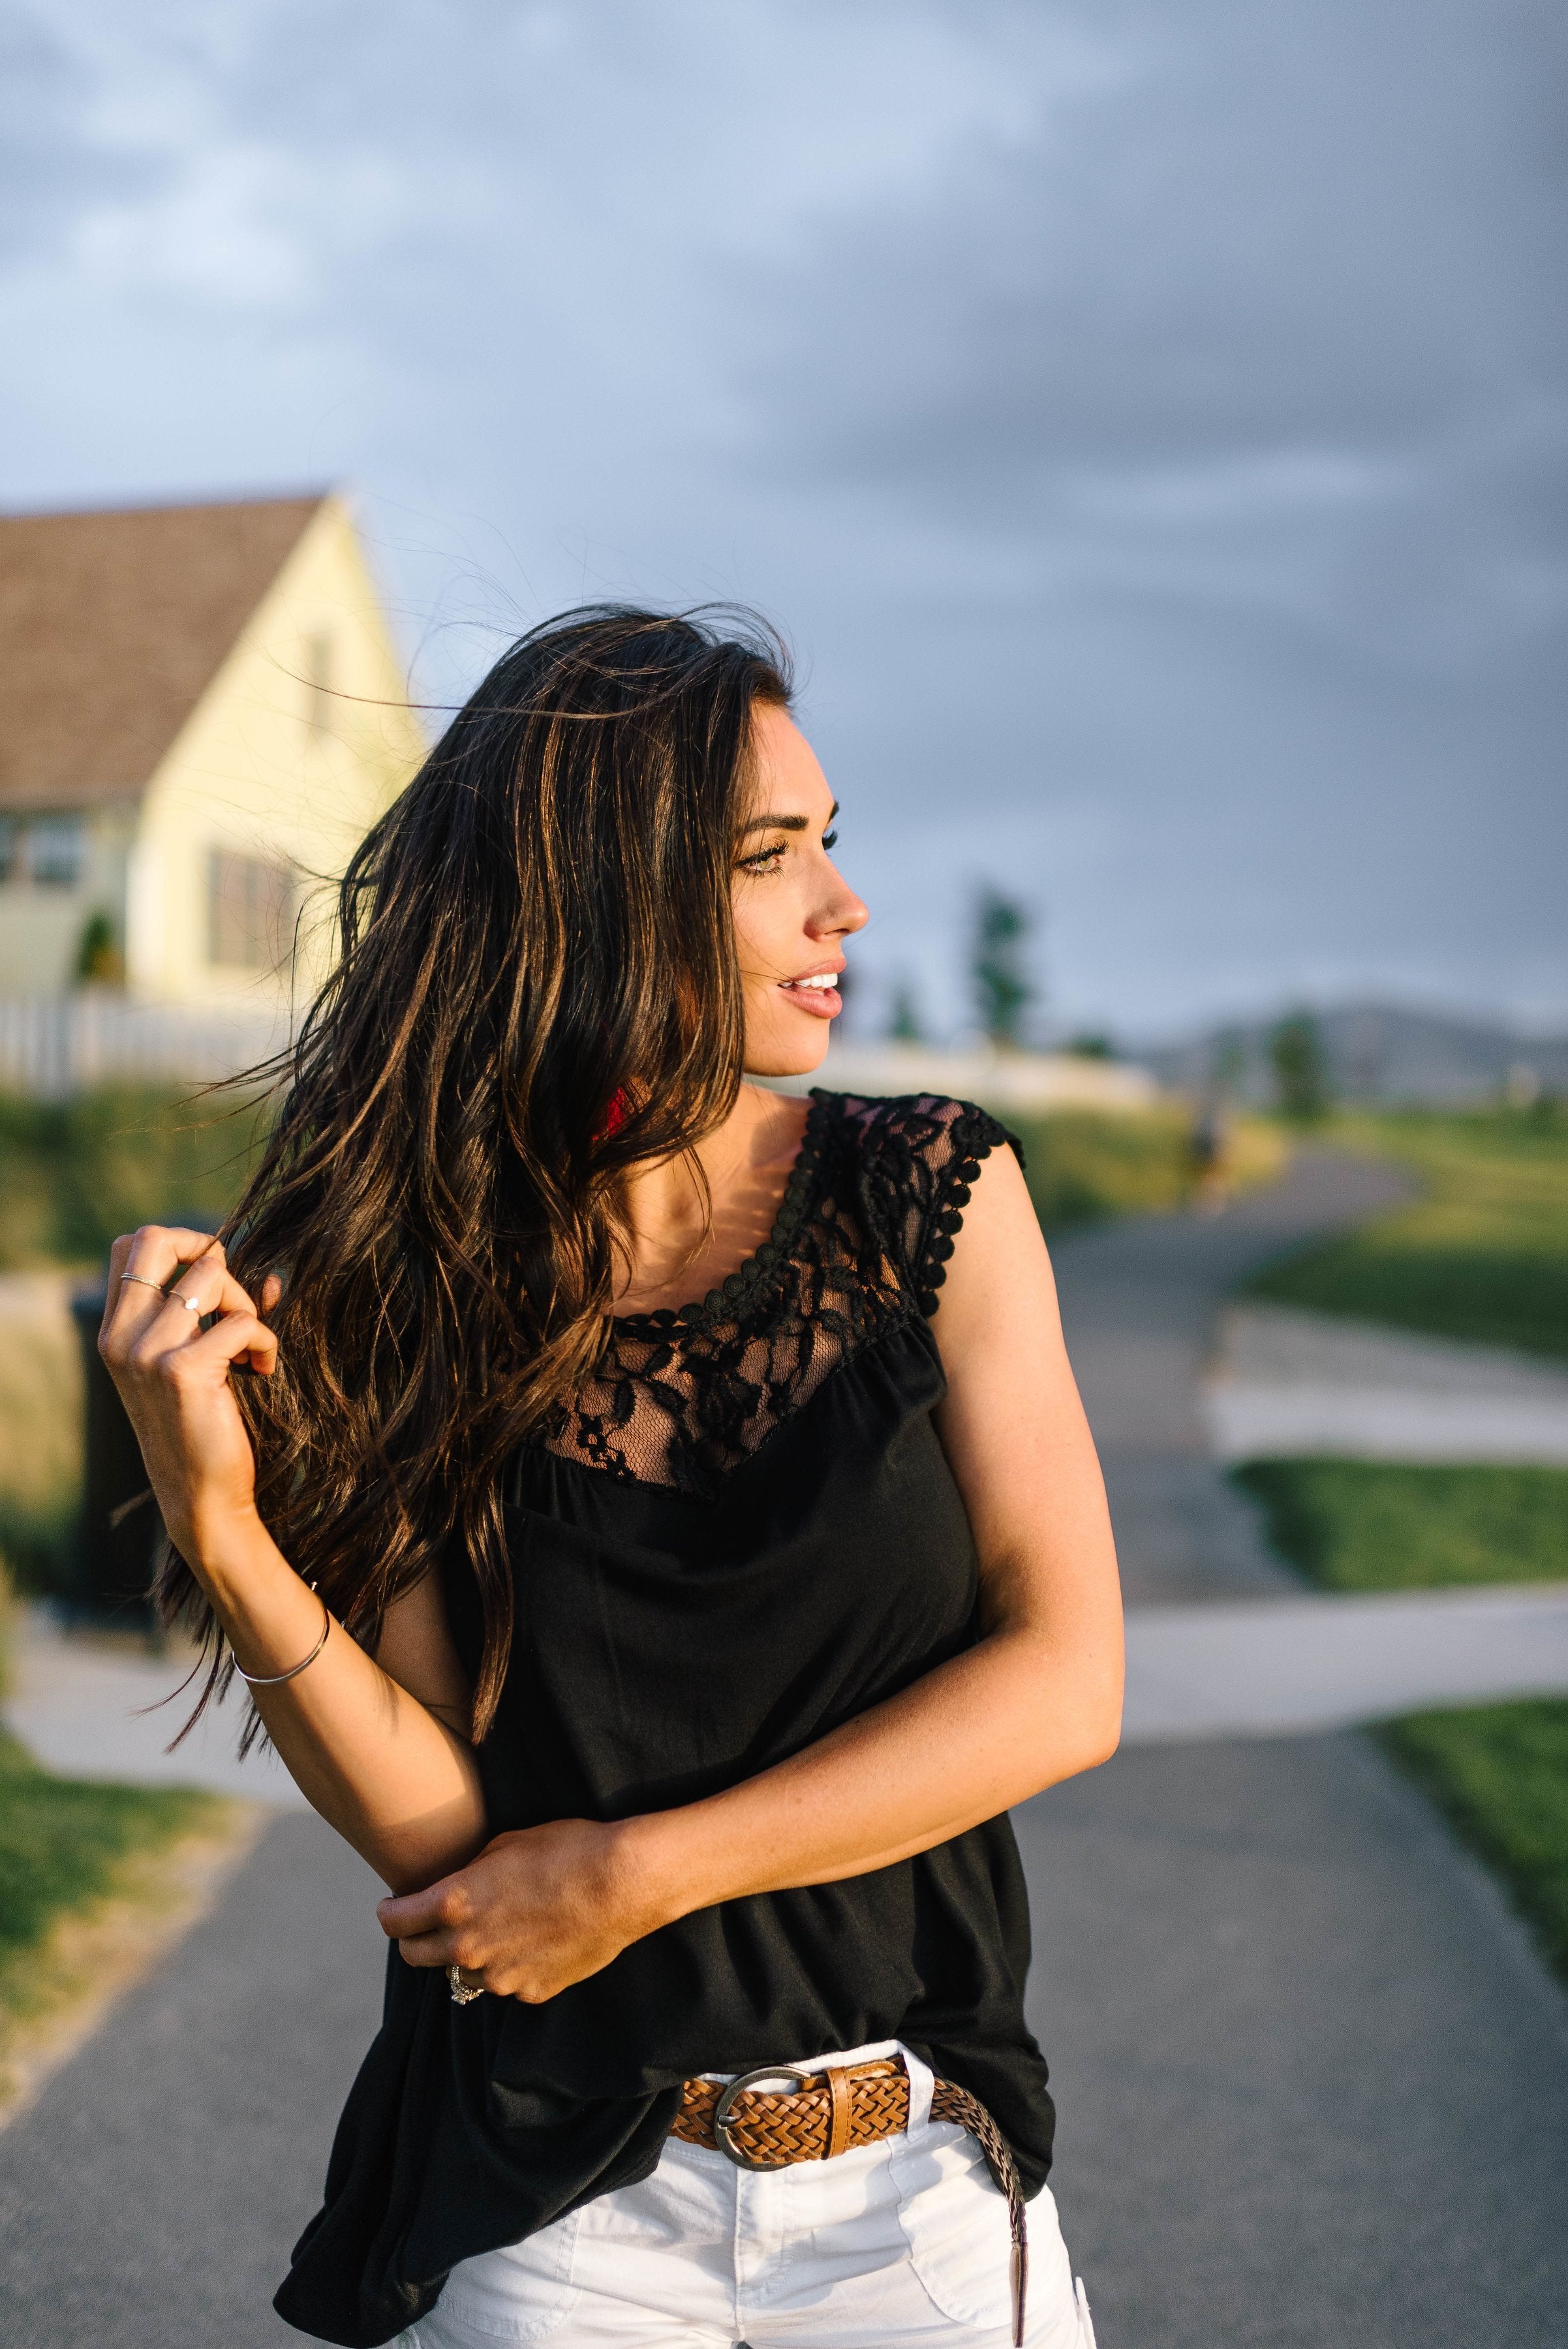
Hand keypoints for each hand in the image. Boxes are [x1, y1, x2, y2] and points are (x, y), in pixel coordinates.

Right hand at [98, 1226, 280, 1566]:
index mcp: (114, 1332)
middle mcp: (120, 1337)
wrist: (200, 1496)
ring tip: (249, 1346)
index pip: (129, 1247)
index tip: (212, 1279)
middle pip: (155, 1239)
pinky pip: (241, 1322)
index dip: (180, 1244)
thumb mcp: (190, 1364)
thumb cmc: (202, 1428)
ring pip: (209, 1275)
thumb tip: (275, 1277)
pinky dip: (264, 1340)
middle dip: (208, 1253)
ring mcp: (146, 1353)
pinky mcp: (183, 1371)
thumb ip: (212, 1316)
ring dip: (245, 1304)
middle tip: (232, 1301)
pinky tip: (260, 1370)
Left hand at [375, 1818, 665, 2002]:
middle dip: (416, 1938)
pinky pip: (505, 1982)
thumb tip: (455, 1885)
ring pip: (462, 1973)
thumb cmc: (566, 1850)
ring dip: (467, 1954)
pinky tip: (533, 1939)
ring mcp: (499, 1977)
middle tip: (430, 1922)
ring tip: (498, 1926)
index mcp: (454, 1904)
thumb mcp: (505, 1844)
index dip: (390, 1913)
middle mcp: (468, 1948)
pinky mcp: (531, 1992)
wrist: (623, 1883)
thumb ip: (468, 1872)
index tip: (393, 1908)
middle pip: (416, 1956)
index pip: (394, 1923)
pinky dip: (508, 1966)